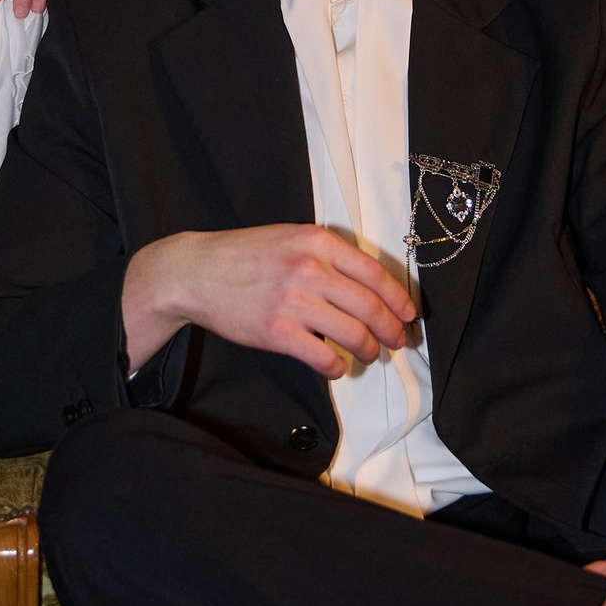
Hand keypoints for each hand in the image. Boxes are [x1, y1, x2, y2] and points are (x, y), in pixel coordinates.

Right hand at [122, 224, 415, 380]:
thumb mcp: (290, 238)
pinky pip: (324, 356)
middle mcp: (310, 269)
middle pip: (371, 306)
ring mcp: (294, 301)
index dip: (400, 298)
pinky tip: (337, 366)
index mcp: (317, 242)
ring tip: (371, 354)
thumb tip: (368, 286)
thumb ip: (327, 255)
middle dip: (392, 330)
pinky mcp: (277, 331)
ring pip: (354, 333)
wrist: (195, 272)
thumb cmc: (243, 256)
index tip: (409, 314)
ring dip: (370, 350)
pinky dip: (338, 366)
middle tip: (398, 341)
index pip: (375, 273)